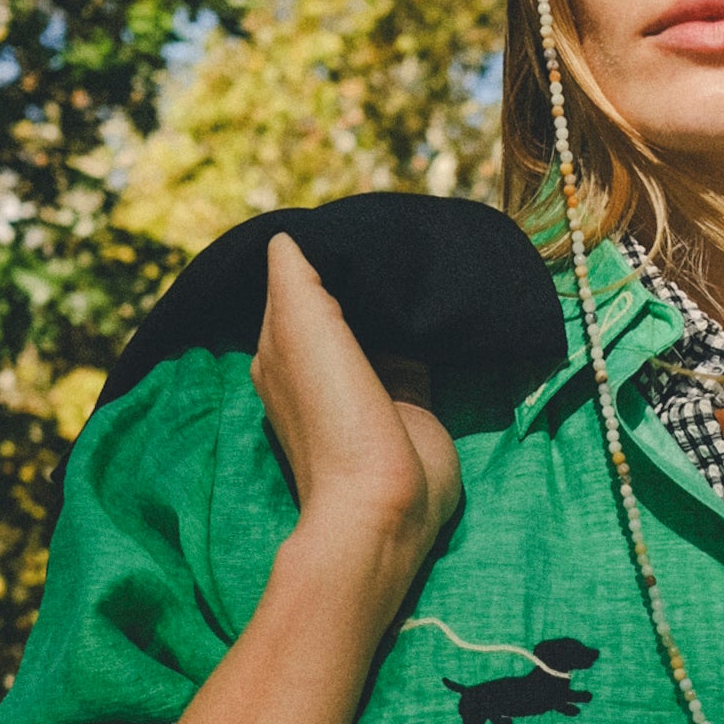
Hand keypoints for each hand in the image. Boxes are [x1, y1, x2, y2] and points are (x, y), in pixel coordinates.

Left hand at [250, 232, 463, 624]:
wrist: (380, 503)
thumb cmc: (333, 416)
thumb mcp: (301, 329)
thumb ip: (294, 277)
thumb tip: (289, 237)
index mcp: (282, 345)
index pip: (295, 279)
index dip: (320, 247)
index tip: (352, 219)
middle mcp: (319, 361)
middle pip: (340, 295)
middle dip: (360, 265)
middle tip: (393, 228)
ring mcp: (367, 380)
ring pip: (379, 318)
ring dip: (394, 293)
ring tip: (418, 253)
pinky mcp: (411, 396)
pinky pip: (416, 345)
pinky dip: (424, 322)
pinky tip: (440, 298)